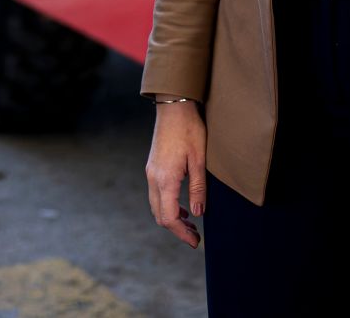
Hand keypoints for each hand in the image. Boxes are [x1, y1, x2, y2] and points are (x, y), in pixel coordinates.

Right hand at [145, 99, 206, 248]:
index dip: (182, 233)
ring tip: (191, 224)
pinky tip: (182, 206)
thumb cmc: (189, 131)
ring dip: (172, 218)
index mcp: (165, 179)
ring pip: (156, 206)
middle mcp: (153, 178)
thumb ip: (198, 189)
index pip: (169, 217)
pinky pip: (156, 195)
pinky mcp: (152, 167)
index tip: (195, 241)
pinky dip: (168, 206)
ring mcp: (150, 172)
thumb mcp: (199, 160)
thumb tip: (198, 214)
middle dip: (177, 229)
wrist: (173, 108)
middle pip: (160, 215)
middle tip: (195, 237)